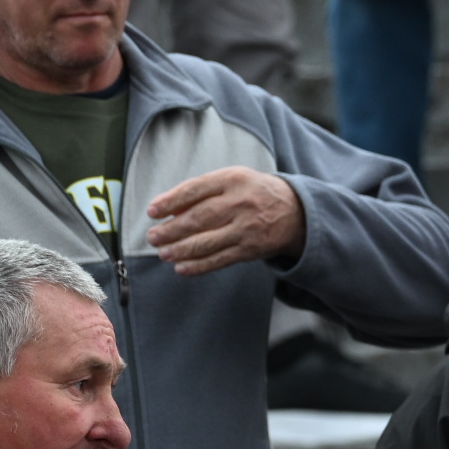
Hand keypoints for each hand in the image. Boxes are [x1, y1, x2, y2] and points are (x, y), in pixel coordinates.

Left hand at [146, 168, 304, 274]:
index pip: (194, 190)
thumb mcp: (233, 180)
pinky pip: (221, 259)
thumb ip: (203, 190)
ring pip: (207, 241)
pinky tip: (182, 268)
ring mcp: (247, 228)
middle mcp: (240, 203)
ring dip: (181, 250)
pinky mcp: (251, 249)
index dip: (170, 201)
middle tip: (153, 237)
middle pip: (198, 218)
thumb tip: (169, 210)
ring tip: (163, 253)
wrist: (296, 212)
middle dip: (171, 230)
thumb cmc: (254, 193)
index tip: (152, 211)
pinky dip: (199, 265)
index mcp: (232, 180)